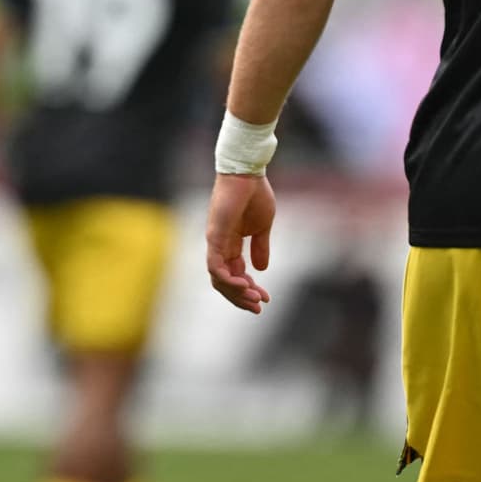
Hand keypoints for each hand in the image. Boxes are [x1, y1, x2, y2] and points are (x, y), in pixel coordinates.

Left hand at [206, 173, 274, 313]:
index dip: (250, 289)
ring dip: (236, 293)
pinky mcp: (214, 236)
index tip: (266, 298)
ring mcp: (215, 242)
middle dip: (242, 297)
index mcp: (231, 243)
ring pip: (218, 279)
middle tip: (259, 307)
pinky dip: (227, 280)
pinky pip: (214, 266)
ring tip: (254, 298)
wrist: (248, 173)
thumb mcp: (262, 227)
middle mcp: (220, 246)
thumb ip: (260, 247)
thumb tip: (262, 269)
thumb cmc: (255, 194)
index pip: (236, 274)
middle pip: (225, 281)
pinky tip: (244, 285)